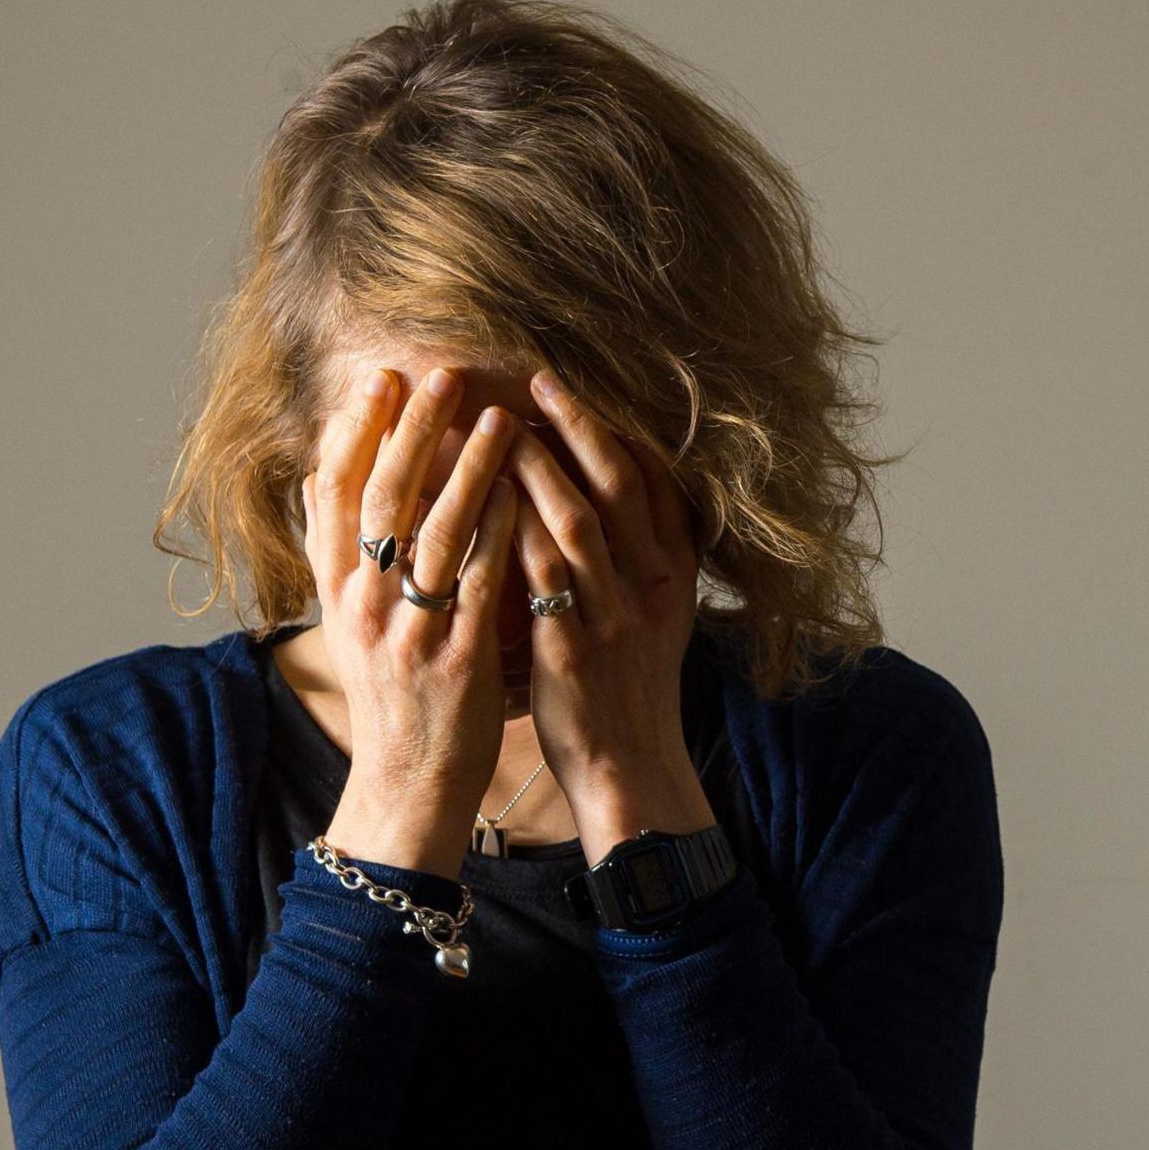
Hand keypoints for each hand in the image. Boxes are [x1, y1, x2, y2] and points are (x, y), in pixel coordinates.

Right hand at [303, 364, 526, 874]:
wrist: (406, 784)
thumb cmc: (390, 694)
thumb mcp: (348, 622)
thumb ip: (337, 553)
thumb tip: (318, 478)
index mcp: (335, 592)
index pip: (332, 494)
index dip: (354, 432)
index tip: (378, 381)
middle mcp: (363, 606)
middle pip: (382, 500)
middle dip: (412, 431)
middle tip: (440, 374)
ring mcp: (409, 634)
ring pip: (435, 534)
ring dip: (468, 469)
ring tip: (498, 418)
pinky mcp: (456, 662)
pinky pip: (480, 585)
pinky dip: (500, 533)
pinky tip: (523, 493)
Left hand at [508, 363, 716, 864]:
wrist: (631, 768)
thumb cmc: (629, 690)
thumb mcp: (656, 619)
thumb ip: (642, 562)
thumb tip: (618, 504)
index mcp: (674, 575)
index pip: (657, 482)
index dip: (617, 432)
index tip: (578, 395)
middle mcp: (651, 587)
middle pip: (618, 486)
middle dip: (578, 427)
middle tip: (537, 382)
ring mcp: (614, 617)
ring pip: (577, 522)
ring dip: (536, 467)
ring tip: (495, 426)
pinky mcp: (573, 649)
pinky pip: (537, 576)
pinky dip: (508, 530)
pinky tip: (474, 501)